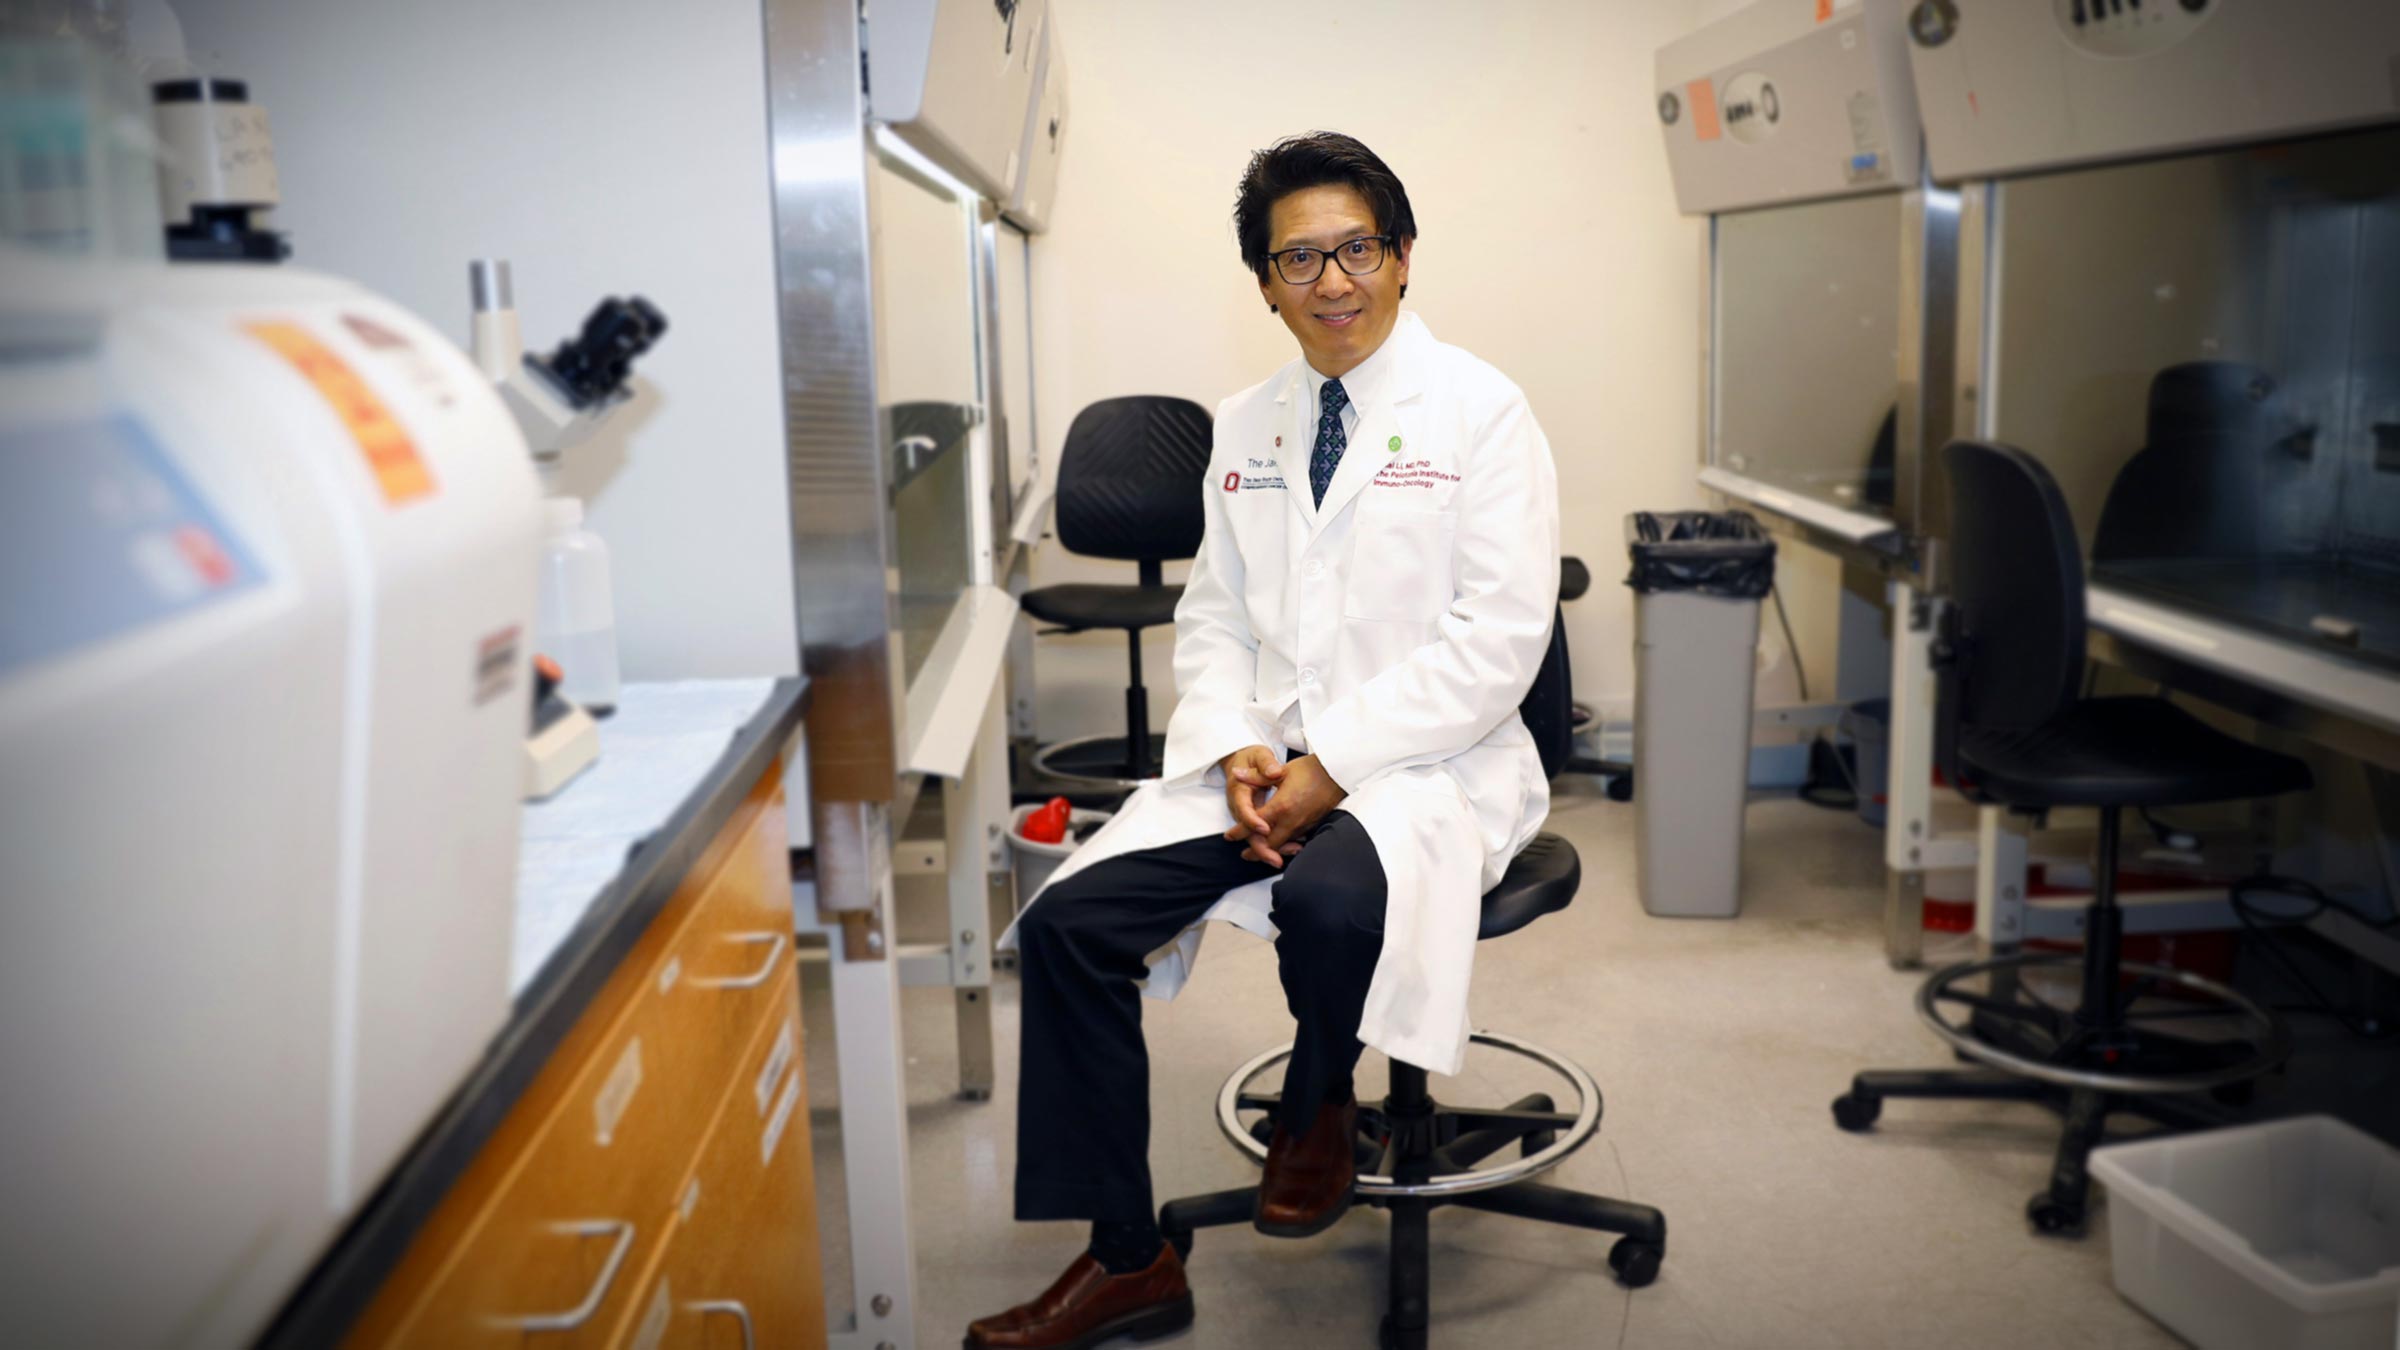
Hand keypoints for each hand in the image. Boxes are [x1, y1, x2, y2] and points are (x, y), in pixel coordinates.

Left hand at [1224, 753, 1344, 867]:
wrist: (1338, 773)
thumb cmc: (1310, 769)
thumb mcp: (1281, 771)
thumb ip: (1256, 776)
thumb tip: (1237, 773)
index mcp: (1281, 806)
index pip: (1254, 825)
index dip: (1239, 832)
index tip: (1229, 836)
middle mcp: (1291, 820)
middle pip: (1268, 844)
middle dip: (1255, 851)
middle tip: (1245, 854)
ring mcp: (1303, 825)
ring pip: (1282, 845)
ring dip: (1270, 850)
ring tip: (1260, 853)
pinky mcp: (1312, 826)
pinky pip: (1294, 841)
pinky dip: (1284, 845)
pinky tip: (1281, 846)